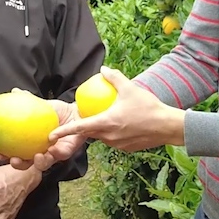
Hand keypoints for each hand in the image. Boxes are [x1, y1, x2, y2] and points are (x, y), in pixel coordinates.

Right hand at [0, 97, 85, 171]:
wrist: (76, 112)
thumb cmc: (57, 112)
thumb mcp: (42, 105)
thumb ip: (27, 100)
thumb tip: (14, 91)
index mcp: (31, 142)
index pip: (15, 152)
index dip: (5, 155)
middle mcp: (40, 150)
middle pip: (27, 164)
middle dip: (19, 165)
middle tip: (14, 160)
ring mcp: (53, 153)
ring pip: (43, 164)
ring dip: (38, 163)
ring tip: (36, 157)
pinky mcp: (66, 152)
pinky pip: (60, 156)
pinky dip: (55, 154)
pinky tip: (52, 149)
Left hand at [48, 66, 185, 151]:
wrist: (168, 126)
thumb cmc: (148, 106)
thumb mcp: (130, 88)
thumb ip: (114, 78)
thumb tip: (103, 69)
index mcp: (106, 123)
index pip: (79, 128)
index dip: (63, 132)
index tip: (51, 136)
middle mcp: (109, 136)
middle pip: (90, 133)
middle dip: (83, 128)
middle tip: (83, 118)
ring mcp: (118, 144)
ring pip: (102, 137)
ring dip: (100, 129)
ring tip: (106, 117)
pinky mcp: (126, 149)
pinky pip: (114, 141)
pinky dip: (114, 133)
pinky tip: (123, 124)